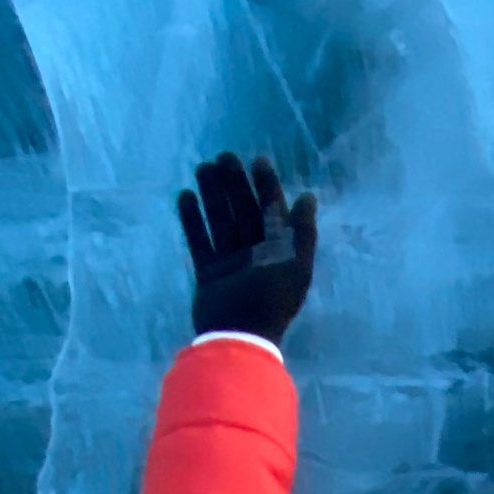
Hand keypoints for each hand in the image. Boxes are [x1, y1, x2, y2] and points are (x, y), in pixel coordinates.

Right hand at [178, 151, 316, 345]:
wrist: (238, 336)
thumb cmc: (270, 299)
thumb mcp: (294, 264)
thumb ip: (301, 230)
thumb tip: (308, 196)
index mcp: (280, 251)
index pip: (273, 211)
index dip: (267, 185)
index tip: (258, 159)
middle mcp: (256, 254)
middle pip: (244, 211)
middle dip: (235, 183)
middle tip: (223, 156)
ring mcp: (230, 263)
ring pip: (220, 221)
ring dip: (212, 195)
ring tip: (202, 168)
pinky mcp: (208, 273)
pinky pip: (199, 242)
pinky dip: (192, 221)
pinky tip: (184, 196)